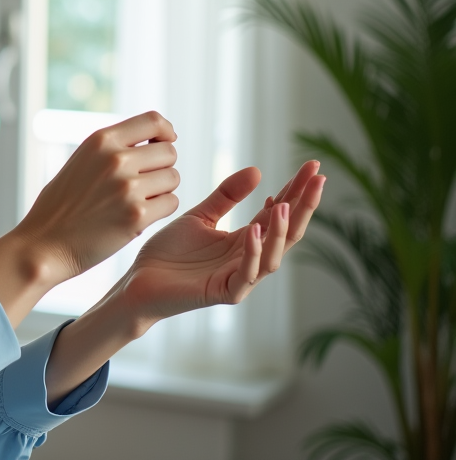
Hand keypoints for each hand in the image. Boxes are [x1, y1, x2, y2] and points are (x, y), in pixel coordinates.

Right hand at [12, 111, 180, 283]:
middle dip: (162, 167)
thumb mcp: (81, 161)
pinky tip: (138, 217)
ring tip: (137, 201)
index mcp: (100, 141)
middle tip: (144, 183)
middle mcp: (115, 159)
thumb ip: (112, 148)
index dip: (165, 131)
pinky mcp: (137, 216)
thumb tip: (153, 140)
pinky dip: (160, 211)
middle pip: (169, 152)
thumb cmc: (60, 207)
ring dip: (162, 190)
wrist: (44, 245)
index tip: (164, 143)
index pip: (152, 120)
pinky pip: (171, 203)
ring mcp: (127, 187)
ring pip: (173, 178)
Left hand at [117, 160, 324, 327]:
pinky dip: (252, 253)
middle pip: (286, 233)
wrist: (140, 280)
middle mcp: (248, 259)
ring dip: (281, 231)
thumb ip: (226, 196)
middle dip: (304, 207)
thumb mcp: (199, 216)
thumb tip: (258, 170)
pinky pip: (246, 275)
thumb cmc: (169, 252)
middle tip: (319, 179)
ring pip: (272, 256)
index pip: (278, 213)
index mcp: (245, 240)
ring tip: (285, 204)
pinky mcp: (224, 292)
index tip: (312, 166)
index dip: (296, 190)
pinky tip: (253, 230)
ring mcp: (239, 278)